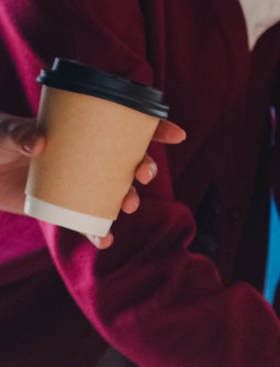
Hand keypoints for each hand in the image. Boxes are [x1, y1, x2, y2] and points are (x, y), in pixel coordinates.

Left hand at [0, 113, 185, 246]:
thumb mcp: (4, 131)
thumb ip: (20, 134)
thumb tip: (40, 144)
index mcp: (82, 132)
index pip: (122, 126)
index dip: (153, 130)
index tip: (176, 135)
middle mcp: (86, 158)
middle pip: (128, 162)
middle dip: (145, 168)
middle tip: (143, 175)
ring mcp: (79, 183)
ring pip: (115, 194)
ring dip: (129, 200)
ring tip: (126, 207)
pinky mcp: (66, 207)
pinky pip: (90, 223)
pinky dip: (100, 233)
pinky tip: (104, 239)